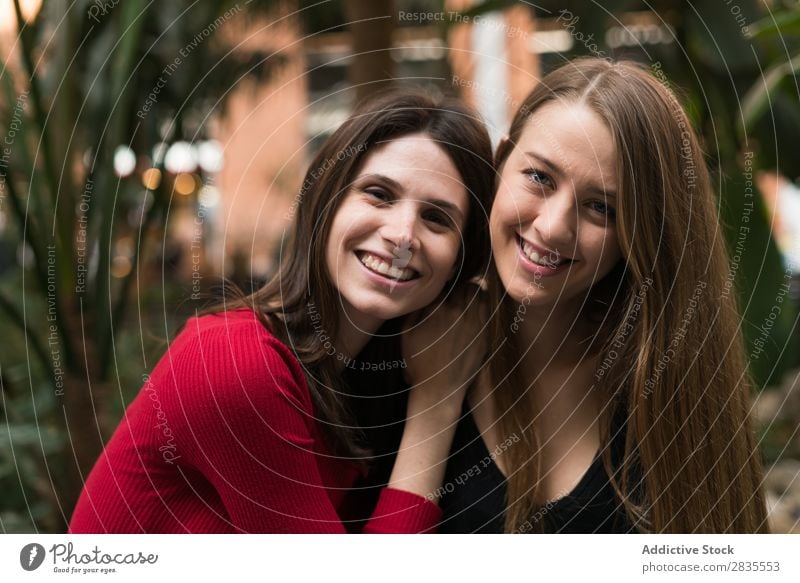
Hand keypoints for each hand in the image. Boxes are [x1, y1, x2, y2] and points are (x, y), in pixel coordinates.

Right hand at [401, 282, 488, 413]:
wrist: (439, 389)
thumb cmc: (419, 362)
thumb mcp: (407, 332)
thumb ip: (417, 308)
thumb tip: (427, 290)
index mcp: (437, 308)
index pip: (445, 281)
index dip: (443, 281)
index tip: (440, 285)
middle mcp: (458, 311)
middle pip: (465, 283)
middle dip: (460, 285)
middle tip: (454, 290)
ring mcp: (475, 322)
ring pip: (480, 293)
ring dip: (473, 293)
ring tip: (465, 299)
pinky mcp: (485, 334)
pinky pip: (487, 310)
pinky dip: (482, 306)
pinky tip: (473, 312)